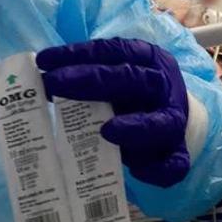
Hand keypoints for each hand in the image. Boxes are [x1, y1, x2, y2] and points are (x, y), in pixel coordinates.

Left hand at [37, 38, 189, 187]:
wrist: (175, 117)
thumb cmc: (135, 94)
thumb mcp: (116, 76)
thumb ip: (88, 80)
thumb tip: (42, 84)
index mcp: (149, 59)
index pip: (114, 51)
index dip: (79, 54)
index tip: (44, 61)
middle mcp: (164, 86)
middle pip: (134, 80)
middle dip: (93, 80)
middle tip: (55, 83)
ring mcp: (175, 121)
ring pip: (162, 123)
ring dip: (135, 127)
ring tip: (106, 131)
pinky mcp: (179, 152)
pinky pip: (174, 164)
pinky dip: (156, 169)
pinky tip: (135, 170)